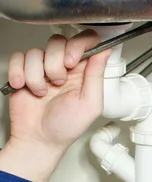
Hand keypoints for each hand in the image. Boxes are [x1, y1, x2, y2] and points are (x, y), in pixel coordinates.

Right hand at [0, 30, 110, 181]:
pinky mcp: (24, 72)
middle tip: (58, 82)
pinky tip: (25, 87)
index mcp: (84, 72)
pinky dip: (19, 73)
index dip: (78, 44)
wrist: (39, 140)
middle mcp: (64, 67)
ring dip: (37, 74)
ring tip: (42, 93)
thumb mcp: (90, 105)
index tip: (72, 62)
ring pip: (36, 51)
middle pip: (58, 42)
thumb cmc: (66, 128)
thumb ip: (97, 76)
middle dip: (55, 63)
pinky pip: (18, 58)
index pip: (86, 41)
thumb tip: (105, 51)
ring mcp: (43, 69)